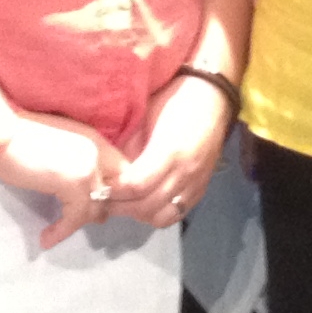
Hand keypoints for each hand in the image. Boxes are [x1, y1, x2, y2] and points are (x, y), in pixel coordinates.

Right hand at [0, 112, 127, 247]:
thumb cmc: (17, 137)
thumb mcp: (58, 147)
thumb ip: (75, 163)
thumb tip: (79, 191)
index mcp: (95, 141)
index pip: (120, 173)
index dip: (109, 193)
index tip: (90, 207)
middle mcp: (98, 153)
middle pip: (113, 193)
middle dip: (97, 210)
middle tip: (73, 222)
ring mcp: (88, 168)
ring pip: (95, 209)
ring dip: (76, 224)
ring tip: (55, 233)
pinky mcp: (73, 184)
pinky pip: (75, 218)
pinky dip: (61, 231)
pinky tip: (46, 238)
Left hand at [107, 72, 227, 227]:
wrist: (212, 95)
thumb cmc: (173, 100)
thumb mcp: (145, 118)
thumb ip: (130, 147)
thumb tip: (111, 171)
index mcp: (169, 151)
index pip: (136, 186)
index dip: (114, 190)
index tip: (99, 186)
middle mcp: (185, 172)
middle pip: (147, 206)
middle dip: (121, 206)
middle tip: (104, 199)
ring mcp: (196, 183)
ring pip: (162, 216)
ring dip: (140, 214)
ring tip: (125, 204)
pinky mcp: (202, 188)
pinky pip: (178, 213)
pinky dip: (159, 214)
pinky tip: (146, 204)